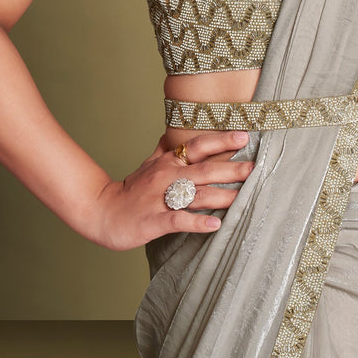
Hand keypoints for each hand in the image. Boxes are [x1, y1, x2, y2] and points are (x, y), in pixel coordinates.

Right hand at [87, 131, 254, 249]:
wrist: (102, 212)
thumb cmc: (131, 189)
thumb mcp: (148, 164)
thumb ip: (164, 148)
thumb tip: (174, 132)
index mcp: (169, 162)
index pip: (198, 146)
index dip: (221, 141)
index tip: (244, 136)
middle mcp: (167, 176)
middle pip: (204, 170)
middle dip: (231, 169)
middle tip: (254, 168)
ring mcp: (161, 199)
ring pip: (196, 195)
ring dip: (221, 196)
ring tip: (244, 197)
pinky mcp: (154, 221)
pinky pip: (179, 220)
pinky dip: (197, 222)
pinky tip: (215, 225)